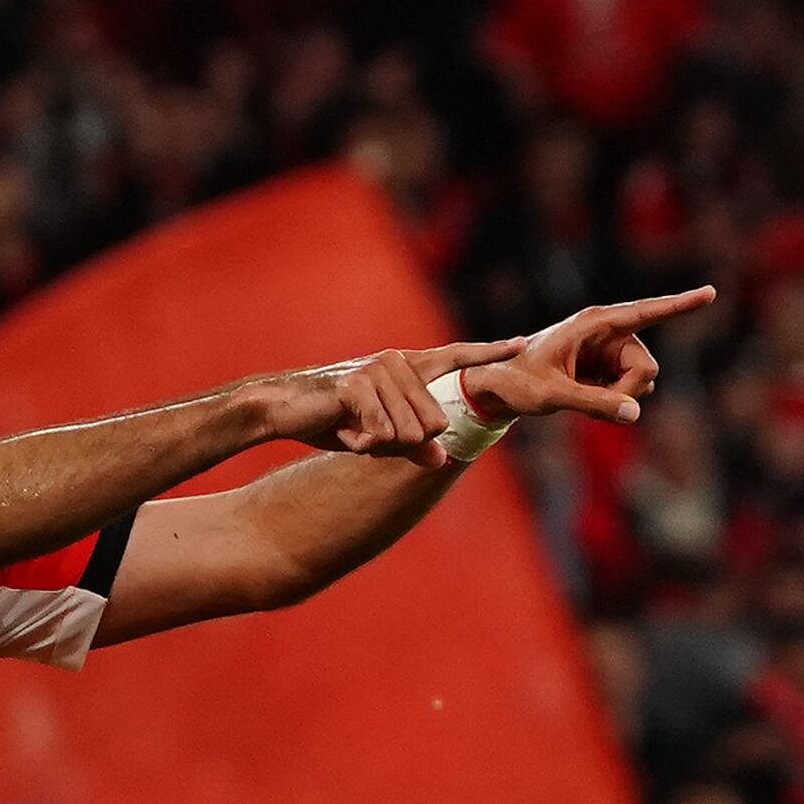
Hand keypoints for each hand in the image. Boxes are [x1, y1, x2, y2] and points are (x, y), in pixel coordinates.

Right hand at [321, 342, 514, 459]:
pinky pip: (383, 433)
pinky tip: (343, 429)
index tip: (521, 344)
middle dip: (403, 443)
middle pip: (434, 424)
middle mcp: (397, 361)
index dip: (489, 353)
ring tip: (353, 428)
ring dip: (380, 444)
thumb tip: (442, 459)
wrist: (282, 409)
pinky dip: (363, 443)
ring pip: (410, 433)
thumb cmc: (332, 420)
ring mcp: (378, 369)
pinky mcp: (357, 384)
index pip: (455, 357)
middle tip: (368, 433)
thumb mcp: (378, 439)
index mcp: (407, 368)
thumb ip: (411, 446)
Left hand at [456, 286, 719, 427]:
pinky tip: (584, 398)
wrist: (498, 386)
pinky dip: (612, 402)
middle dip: (628, 392)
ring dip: (618, 398)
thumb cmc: (518, 382)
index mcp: (594, 324)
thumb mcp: (553, 395)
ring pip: (640, 382)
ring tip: (581, 396)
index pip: (646, 311)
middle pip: (647, 367)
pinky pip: (629, 390)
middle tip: (596, 404)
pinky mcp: (607, 367)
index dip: (680, 304)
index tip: (711, 293)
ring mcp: (609, 350)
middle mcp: (607, 332)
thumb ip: (595, 404)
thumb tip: (634, 413)